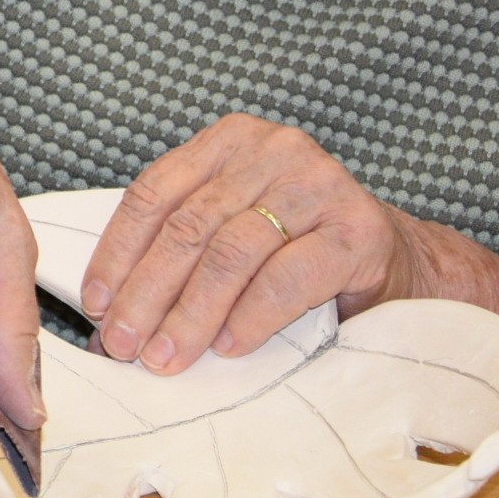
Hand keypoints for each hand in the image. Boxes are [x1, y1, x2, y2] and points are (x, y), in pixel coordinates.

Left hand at [79, 114, 433, 373]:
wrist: (401, 265)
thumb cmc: (302, 252)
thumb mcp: (235, 235)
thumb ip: (180, 255)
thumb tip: (110, 319)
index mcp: (230, 142)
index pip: (155, 193)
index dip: (119, 250)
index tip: (97, 302)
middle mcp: (274, 150)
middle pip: (189, 225)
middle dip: (149, 291)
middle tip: (124, 344)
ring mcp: (319, 184)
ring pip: (232, 251)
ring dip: (191, 312)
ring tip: (166, 355)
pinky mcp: (359, 228)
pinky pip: (288, 277)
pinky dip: (251, 316)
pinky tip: (228, 347)